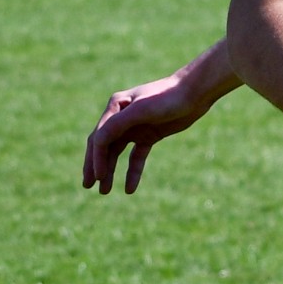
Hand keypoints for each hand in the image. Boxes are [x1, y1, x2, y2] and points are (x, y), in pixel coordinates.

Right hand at [83, 70, 212, 194]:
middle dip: (95, 166)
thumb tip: (97, 142)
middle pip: (103, 146)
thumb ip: (117, 124)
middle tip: (87, 186)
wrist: (195, 93)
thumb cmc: (167, 97)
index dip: (96, 159)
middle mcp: (121, 116)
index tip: (98, 178)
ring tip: (104, 191)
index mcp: (115, 106)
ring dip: (110, 171)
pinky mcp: (149, 135)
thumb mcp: (141, 110)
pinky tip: (129, 189)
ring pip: (117, 153)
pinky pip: (136, 156)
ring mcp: (135, 127)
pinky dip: (132, 172)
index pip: (100, 137)